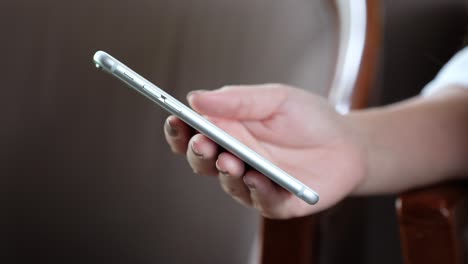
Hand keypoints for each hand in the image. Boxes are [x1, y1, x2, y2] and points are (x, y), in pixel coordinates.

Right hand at [164, 84, 366, 218]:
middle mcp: (236, 158)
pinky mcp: (278, 201)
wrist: (348, 142)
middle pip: (202, 161)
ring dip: (226, 172)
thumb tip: (195, 98)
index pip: (194, 133)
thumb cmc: (308, 117)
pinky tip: (256, 179)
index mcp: (230, 131)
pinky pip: (262, 201)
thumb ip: (237, 100)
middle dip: (198, 152)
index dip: (180, 129)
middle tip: (204, 143)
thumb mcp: (275, 98)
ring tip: (231, 160)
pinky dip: (257, 191)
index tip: (175, 119)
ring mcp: (254, 181)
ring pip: (228, 183)